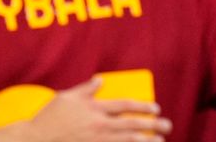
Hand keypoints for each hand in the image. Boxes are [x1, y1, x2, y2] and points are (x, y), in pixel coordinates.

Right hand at [23, 78, 171, 141]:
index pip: (125, 105)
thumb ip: (86, 89)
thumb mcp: (66, 98)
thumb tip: (100, 80)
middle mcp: (98, 126)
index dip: (143, 106)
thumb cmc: (48, 119)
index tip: (156, 109)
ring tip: (159, 141)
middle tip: (167, 126)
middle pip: (132, 125)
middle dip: (152, 125)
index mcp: (94, 109)